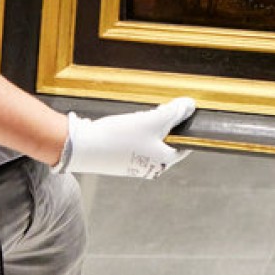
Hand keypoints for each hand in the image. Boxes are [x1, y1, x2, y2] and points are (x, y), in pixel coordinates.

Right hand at [57, 97, 195, 177]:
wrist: (83, 146)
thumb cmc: (120, 137)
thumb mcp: (153, 120)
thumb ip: (174, 112)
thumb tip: (191, 106)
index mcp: (163, 162)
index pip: (184, 146)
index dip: (184, 128)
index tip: (183, 115)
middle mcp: (151, 168)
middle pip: (167, 142)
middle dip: (165, 125)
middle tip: (160, 111)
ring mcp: (136, 166)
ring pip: (151, 143)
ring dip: (150, 128)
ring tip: (140, 118)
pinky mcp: (122, 161)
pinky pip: (137, 145)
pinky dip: (136, 134)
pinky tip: (127, 125)